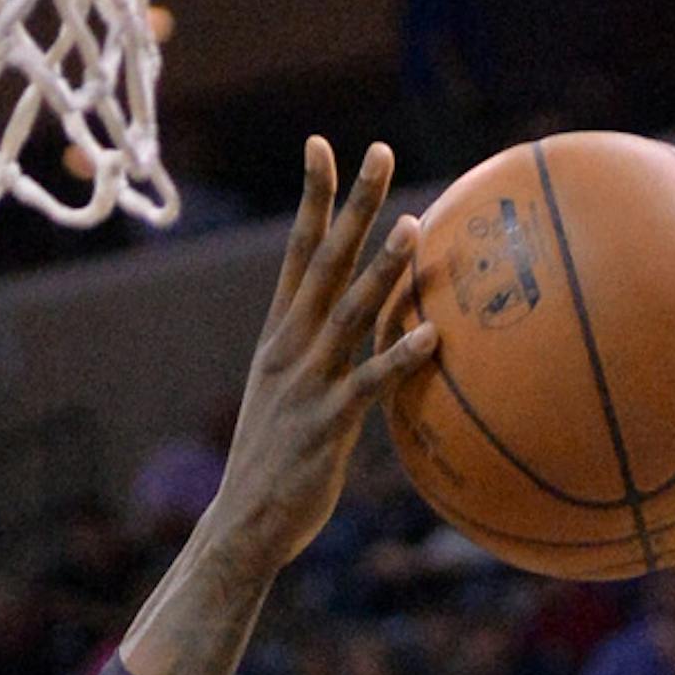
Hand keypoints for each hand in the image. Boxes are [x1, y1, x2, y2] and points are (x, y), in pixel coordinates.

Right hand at [211, 140, 436, 575]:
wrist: (242, 528)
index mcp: (279, 337)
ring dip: (380, 268)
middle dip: (351, 205)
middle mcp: (290, 350)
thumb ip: (324, 361)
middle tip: (378, 151)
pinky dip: (399, 359)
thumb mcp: (289, 400)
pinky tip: (432, 338)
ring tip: (411, 225)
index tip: (322, 145)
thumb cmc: (274, 467)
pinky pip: (369, 385)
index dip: (311, 198)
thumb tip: (366, 337)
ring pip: (348, 313)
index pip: (296, 252)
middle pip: (323, 262)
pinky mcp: (326, 427)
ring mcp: (306, 386)